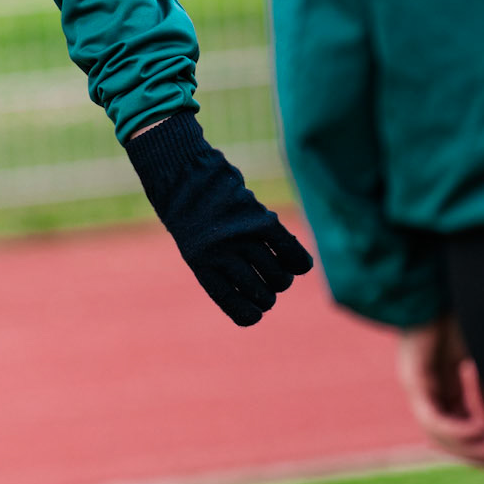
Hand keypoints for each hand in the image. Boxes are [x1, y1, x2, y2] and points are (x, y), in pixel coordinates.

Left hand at [127, 110, 312, 326]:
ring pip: (277, 275)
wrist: (182, 171)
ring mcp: (241, 236)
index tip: (258, 312)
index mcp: (200, 265)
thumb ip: (220, 266)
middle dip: (269, 294)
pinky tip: (301, 265)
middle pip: (260, 291)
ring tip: (281, 273)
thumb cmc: (188, 210)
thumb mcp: (194, 243)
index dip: (249, 312)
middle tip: (270, 285)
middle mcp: (221, 253)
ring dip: (283, 279)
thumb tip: (260, 292)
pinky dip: (298, 261)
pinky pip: (287, 248)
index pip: (232, 301)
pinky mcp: (259, 218)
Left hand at [397, 315, 483, 468]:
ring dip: (468, 447)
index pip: (458, 427)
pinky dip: (455, 429)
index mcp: (444, 385)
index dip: (481, 445)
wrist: (442, 286)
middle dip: (476, 453)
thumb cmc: (463, 315)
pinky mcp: (413, 376)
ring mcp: (418, 384)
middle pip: (446, 435)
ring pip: (437, 431)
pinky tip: (480, 431)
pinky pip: (430, 415)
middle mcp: (427, 389)